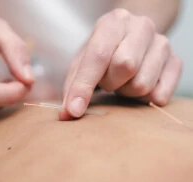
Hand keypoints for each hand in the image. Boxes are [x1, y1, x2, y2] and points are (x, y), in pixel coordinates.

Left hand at [60, 9, 181, 119]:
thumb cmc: (101, 54)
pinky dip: (144, 98)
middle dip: (110, 82)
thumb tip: (67, 114)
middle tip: (108, 80)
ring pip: (142, 84)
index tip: (74, 110)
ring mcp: (162, 43)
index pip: (98, 55)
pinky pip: (160, 94)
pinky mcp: (176, 62)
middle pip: (125, 66)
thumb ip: (72, 86)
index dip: (84, 86)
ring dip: (126, 90)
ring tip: (122, 81)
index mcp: (113, 22)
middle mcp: (141, 26)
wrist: (130, 39)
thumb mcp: (82, 63)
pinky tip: (138, 84)